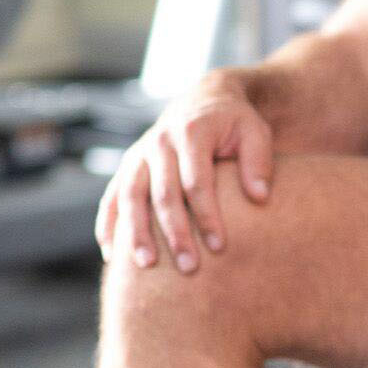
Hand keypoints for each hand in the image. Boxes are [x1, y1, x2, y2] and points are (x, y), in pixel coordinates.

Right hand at [95, 75, 273, 272]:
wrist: (205, 99)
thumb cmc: (235, 123)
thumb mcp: (256, 131)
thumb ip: (259, 162)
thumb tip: (259, 198)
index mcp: (192, 132)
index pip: (197, 182)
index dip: (207, 216)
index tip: (219, 247)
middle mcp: (160, 142)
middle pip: (163, 194)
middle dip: (175, 233)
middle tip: (189, 267)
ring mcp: (139, 155)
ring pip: (131, 197)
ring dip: (136, 233)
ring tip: (146, 266)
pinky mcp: (128, 167)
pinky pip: (112, 197)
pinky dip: (108, 225)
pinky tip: (112, 255)